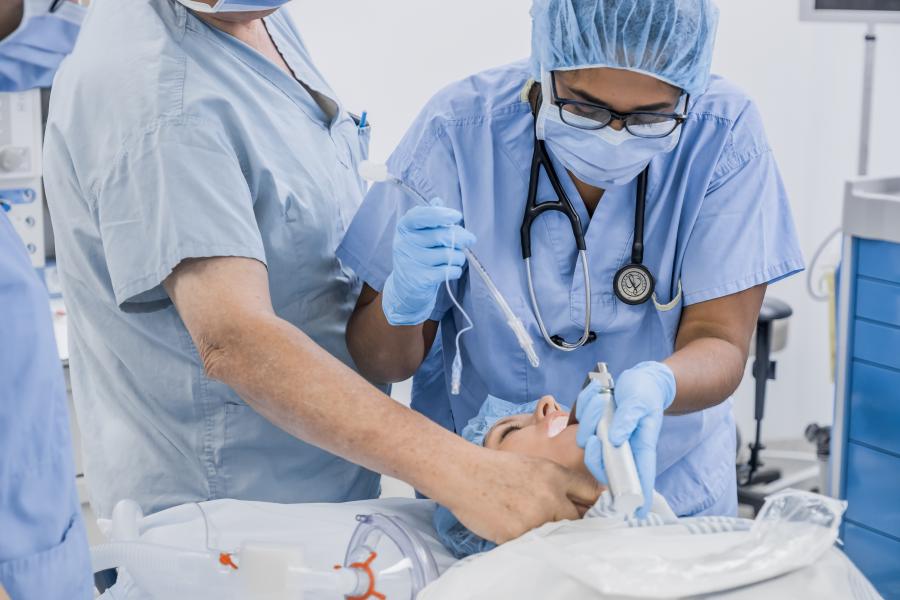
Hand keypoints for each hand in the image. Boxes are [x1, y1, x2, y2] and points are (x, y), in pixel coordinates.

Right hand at [381, 202, 475, 325]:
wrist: (405, 288)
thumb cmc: (417, 255)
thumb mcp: (419, 234)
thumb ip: (429, 217)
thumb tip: (438, 201)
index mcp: (404, 227)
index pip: (421, 215)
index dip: (441, 214)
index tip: (457, 216)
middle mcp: (404, 243)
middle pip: (442, 235)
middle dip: (461, 237)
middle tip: (470, 239)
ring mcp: (411, 262)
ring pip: (449, 254)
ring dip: (459, 256)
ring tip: (456, 258)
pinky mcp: (420, 279)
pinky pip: (449, 271)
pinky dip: (456, 270)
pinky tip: (452, 270)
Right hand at [445, 447, 600, 543]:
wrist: (463, 474)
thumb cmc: (494, 469)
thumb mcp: (532, 465)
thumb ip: (557, 481)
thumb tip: (581, 500)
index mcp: (554, 475)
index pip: (590, 493)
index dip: (594, 504)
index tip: (595, 510)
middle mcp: (550, 496)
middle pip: (578, 519)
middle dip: (572, 522)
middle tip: (559, 521)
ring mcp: (535, 518)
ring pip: (557, 534)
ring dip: (550, 532)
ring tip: (531, 521)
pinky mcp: (519, 535)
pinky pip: (534, 543)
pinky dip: (528, 538)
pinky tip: (515, 526)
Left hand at [576, 361, 675, 516]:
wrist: (639, 380)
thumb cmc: (645, 394)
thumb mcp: (640, 403)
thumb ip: (628, 420)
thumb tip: (615, 439)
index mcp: (639, 449)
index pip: (638, 479)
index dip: (636, 499)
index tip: (634, 515)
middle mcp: (621, 448)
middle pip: (599, 464)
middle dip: (593, 450)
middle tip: (596, 433)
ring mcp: (605, 437)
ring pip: (585, 440)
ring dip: (590, 418)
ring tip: (603, 401)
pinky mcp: (594, 426)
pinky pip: (580, 421)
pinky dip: (584, 407)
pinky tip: (598, 397)